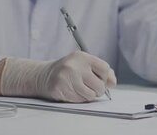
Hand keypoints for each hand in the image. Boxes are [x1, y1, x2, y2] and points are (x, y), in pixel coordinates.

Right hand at [0, 51, 116, 102]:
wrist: (44, 75)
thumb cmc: (69, 70)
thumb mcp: (85, 64)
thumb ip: (102, 71)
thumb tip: (112, 82)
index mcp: (82, 56)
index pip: (104, 68)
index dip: (104, 77)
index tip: (99, 78)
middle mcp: (74, 65)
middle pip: (99, 85)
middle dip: (98, 90)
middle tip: (90, 87)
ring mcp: (66, 77)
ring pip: (90, 95)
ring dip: (88, 96)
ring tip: (80, 89)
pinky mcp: (60, 88)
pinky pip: (79, 100)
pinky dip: (78, 99)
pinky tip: (71, 91)